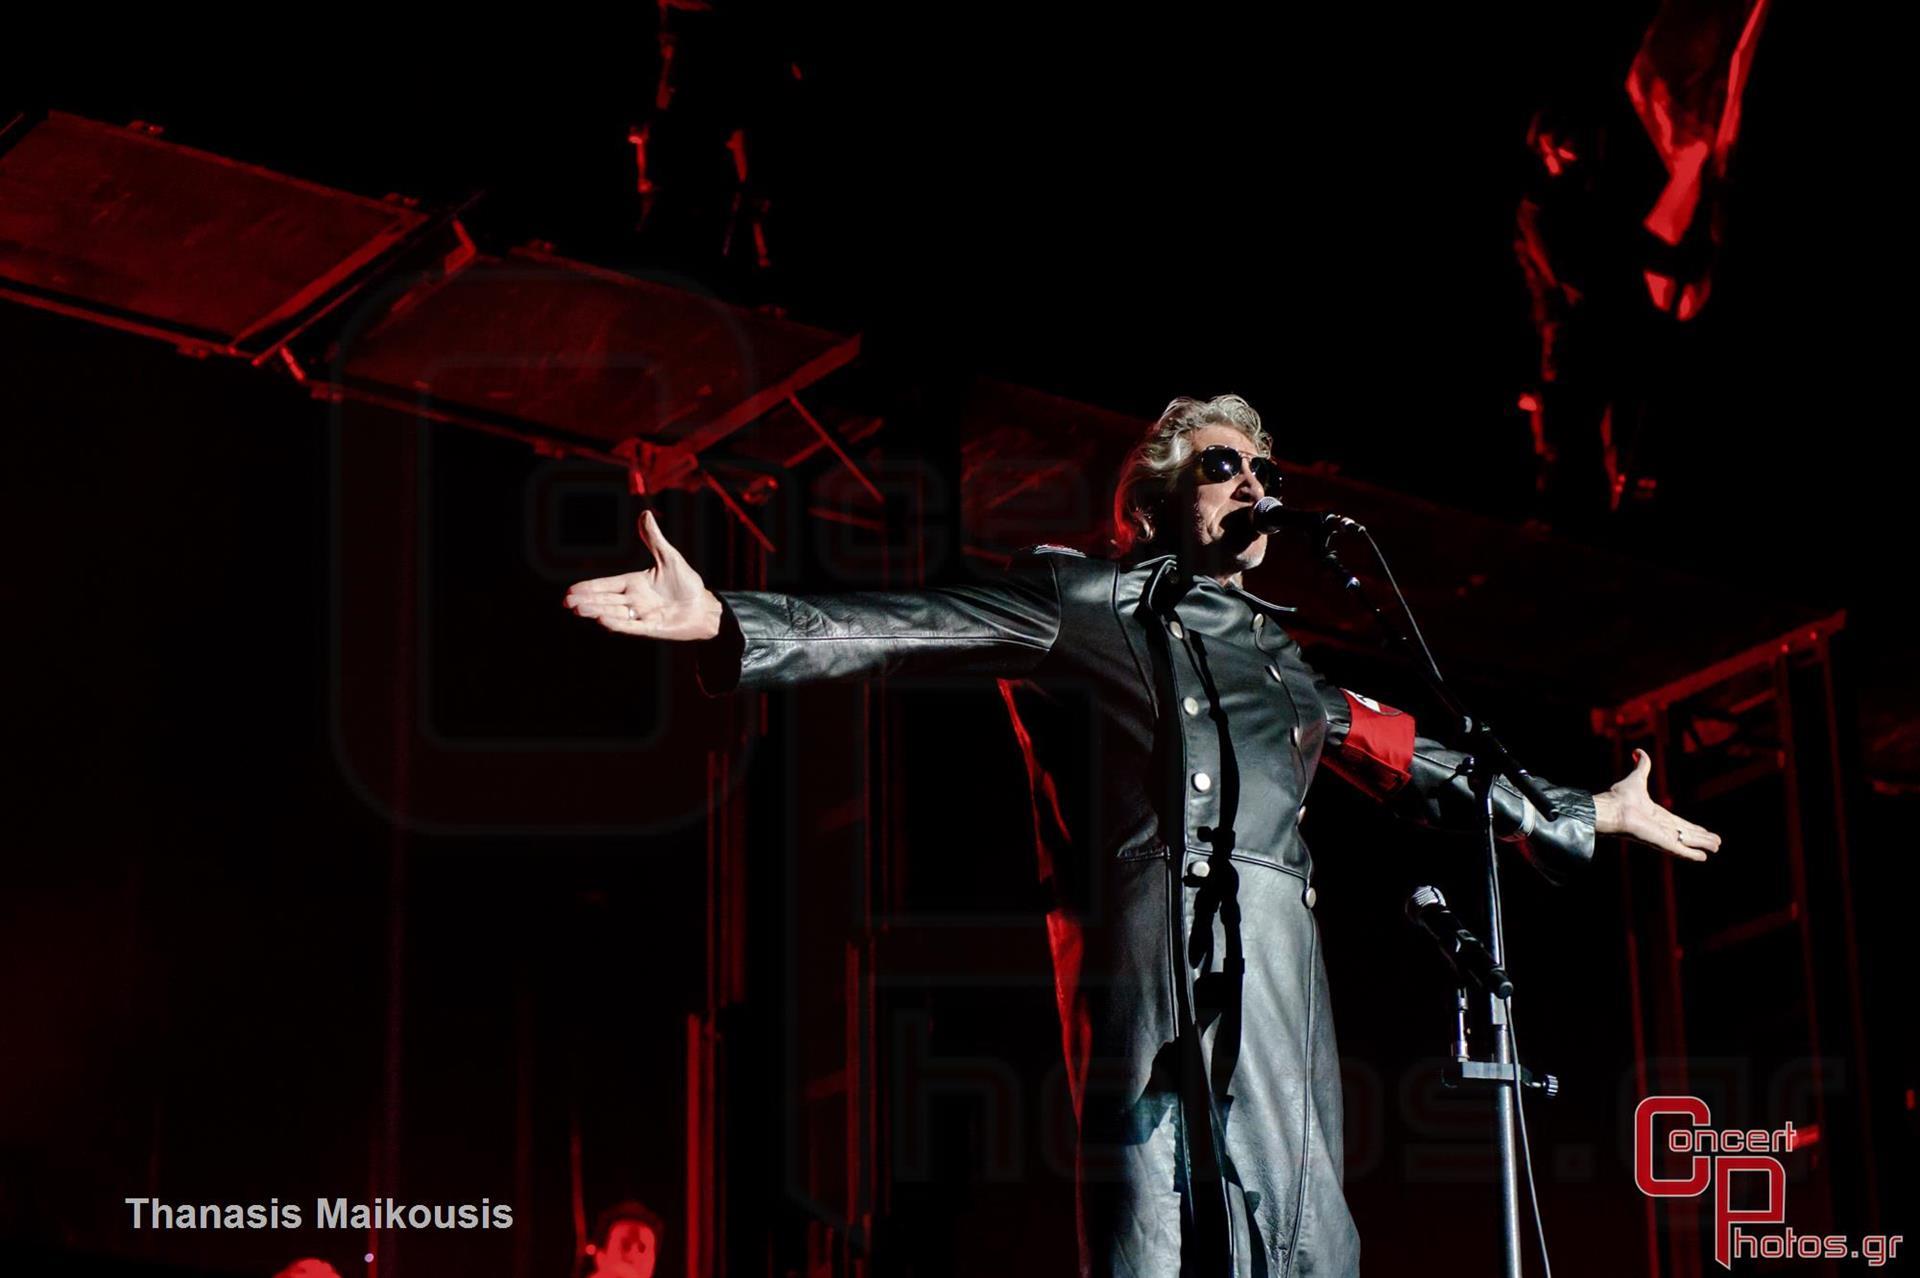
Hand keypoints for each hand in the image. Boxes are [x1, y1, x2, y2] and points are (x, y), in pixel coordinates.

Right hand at [564, 509, 723, 640]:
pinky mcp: (652, 628)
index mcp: (635, 584)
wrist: (704, 607)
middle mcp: (635, 601)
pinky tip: (602, 621)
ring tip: (578, 610)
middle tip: (567, 602)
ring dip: (596, 611)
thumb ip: (653, 539)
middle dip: (587, 601)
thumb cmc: (687, 583)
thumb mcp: (669, 557)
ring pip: (614, 613)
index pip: (607, 585)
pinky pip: (632, 626)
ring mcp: (642, 615)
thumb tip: (645, 514)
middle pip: (606, 600)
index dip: (590, 588)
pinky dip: (617, 623)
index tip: (571, 591)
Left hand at [1592, 748, 1722, 861]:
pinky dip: (1692, 854)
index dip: (1693, 827)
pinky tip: (1703, 858)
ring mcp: (1662, 836)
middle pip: (1687, 834)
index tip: (1704, 830)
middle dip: (1702, 838)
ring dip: (1703, 844)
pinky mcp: (1661, 843)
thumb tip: (1639, 751)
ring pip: (1688, 841)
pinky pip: (1680, 850)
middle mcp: (1661, 827)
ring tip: (1716, 847)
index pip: (1679, 823)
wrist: (1612, 809)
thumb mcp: (1636, 778)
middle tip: (1716, 842)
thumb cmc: (1620, 797)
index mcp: (1657, 815)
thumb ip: (1642, 766)